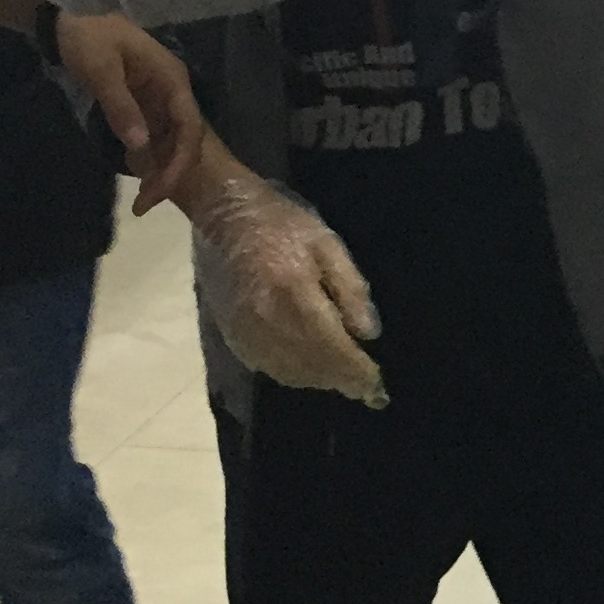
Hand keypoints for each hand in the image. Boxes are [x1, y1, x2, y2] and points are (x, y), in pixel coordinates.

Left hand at [54, 13, 204, 213]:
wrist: (68, 17)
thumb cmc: (88, 36)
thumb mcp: (101, 69)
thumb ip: (120, 107)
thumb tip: (141, 147)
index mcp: (172, 79)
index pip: (189, 126)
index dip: (180, 161)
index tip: (158, 190)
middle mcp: (173, 91)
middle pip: (185, 140)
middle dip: (171, 174)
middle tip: (143, 205)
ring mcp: (160, 99)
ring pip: (173, 142)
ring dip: (161, 171)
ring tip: (140, 200)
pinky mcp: (145, 105)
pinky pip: (157, 138)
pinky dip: (150, 160)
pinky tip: (136, 176)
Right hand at [186, 171, 386, 406]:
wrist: (224, 214)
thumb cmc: (282, 223)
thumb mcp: (327, 243)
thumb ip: (350, 289)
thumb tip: (369, 334)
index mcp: (295, 295)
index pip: (333, 349)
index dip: (358, 373)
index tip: (379, 390)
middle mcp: (267, 322)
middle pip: (313, 367)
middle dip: (342, 381)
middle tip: (367, 390)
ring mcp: (245, 332)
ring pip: (289, 373)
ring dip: (319, 381)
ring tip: (343, 381)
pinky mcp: (231, 335)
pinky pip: (267, 367)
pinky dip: (292, 375)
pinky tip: (309, 371)